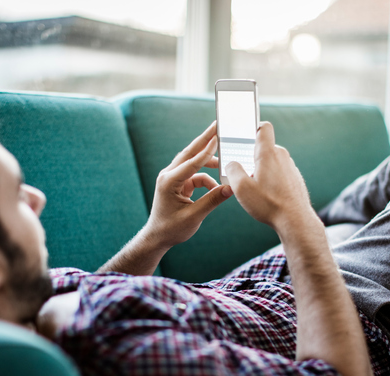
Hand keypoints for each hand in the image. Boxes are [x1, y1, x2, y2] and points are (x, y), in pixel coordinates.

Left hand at [146, 121, 232, 248]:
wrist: (158, 237)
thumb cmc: (172, 229)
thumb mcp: (194, 216)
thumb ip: (212, 201)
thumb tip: (231, 187)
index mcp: (169, 182)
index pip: (191, 163)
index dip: (206, 151)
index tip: (218, 137)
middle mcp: (168, 175)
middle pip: (189, 153)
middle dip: (204, 139)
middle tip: (217, 124)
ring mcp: (172, 178)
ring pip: (193, 162)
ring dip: (209, 161)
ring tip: (224, 157)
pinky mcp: (178, 183)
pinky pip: (195, 174)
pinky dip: (207, 178)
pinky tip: (217, 186)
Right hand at [225, 121, 316, 232]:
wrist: (295, 220)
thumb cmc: (268, 204)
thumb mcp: (241, 187)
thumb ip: (232, 170)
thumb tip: (232, 164)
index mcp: (268, 153)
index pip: (263, 127)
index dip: (253, 126)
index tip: (243, 134)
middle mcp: (282, 156)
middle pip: (264, 148)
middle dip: (251, 156)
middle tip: (240, 169)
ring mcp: (290, 168)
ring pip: (272, 162)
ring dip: (261, 170)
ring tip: (253, 187)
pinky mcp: (295, 179)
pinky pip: (279, 173)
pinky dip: (271, 179)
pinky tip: (265, 195)